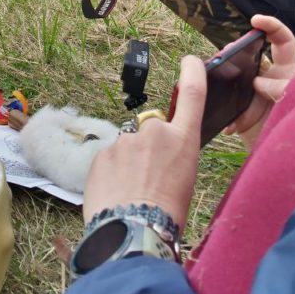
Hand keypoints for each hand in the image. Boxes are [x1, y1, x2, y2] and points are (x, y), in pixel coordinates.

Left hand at [81, 56, 205, 230]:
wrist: (133, 233)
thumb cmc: (166, 214)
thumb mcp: (184, 179)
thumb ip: (173, 155)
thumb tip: (159, 155)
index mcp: (183, 140)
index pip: (192, 95)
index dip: (192, 73)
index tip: (189, 60)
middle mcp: (155, 132)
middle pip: (151, 131)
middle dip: (148, 149)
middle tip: (148, 179)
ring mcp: (126, 140)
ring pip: (128, 148)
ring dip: (128, 164)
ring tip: (131, 193)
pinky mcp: (102, 152)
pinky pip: (108, 159)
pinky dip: (111, 173)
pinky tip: (116, 193)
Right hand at [223, 15, 294, 149]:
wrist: (290, 158)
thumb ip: (284, 88)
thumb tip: (258, 81)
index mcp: (288, 71)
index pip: (283, 40)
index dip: (271, 25)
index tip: (255, 20)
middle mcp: (270, 79)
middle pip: (250, 55)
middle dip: (236, 50)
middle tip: (225, 54)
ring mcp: (254, 94)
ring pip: (234, 76)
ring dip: (225, 77)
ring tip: (217, 80)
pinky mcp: (241, 112)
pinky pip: (229, 104)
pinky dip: (227, 115)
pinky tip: (230, 125)